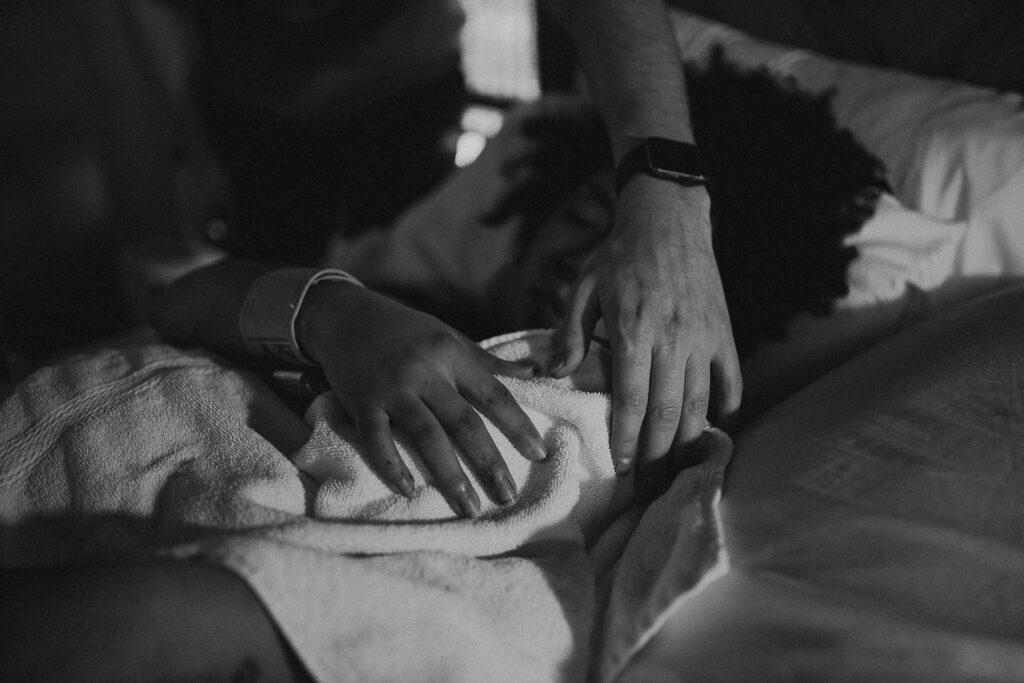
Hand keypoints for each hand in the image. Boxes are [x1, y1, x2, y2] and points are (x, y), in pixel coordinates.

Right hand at [297, 282, 546, 517]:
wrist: (346, 316)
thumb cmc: (407, 331)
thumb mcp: (449, 337)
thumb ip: (488, 362)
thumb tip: (533, 373)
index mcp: (451, 355)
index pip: (493, 394)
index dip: (518, 425)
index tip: (539, 453)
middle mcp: (424, 371)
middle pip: (464, 422)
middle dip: (488, 463)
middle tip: (508, 497)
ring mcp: (391, 388)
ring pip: (426, 436)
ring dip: (449, 476)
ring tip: (468, 507)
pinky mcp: (362, 402)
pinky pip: (377, 439)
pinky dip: (392, 465)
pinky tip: (409, 490)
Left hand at [552, 177, 741, 485]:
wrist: (669, 218)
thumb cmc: (619, 255)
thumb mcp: (583, 288)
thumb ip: (569, 333)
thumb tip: (551, 372)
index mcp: (634, 332)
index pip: (631, 400)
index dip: (627, 440)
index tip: (621, 468)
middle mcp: (673, 340)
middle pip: (667, 413)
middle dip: (657, 457)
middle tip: (648, 487)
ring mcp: (703, 338)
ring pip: (700, 404)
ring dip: (688, 442)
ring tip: (677, 471)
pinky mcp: (723, 332)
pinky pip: (729, 379)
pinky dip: (724, 406)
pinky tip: (713, 427)